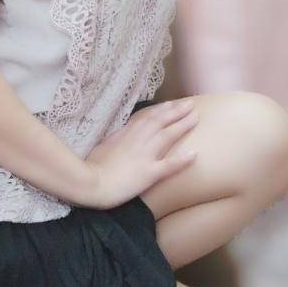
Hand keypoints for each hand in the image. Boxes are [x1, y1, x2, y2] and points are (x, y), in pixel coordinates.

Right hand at [84, 99, 198, 209]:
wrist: (91, 182)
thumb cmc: (92, 165)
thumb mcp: (103, 145)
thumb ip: (116, 137)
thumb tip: (122, 132)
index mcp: (126, 134)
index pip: (147, 118)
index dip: (161, 110)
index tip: (172, 104)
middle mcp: (138, 141)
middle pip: (161, 122)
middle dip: (177, 112)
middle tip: (190, 104)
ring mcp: (145, 156)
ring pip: (167, 136)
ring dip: (183, 125)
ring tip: (196, 117)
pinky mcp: (149, 173)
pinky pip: (169, 165)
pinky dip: (182, 160)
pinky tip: (194, 154)